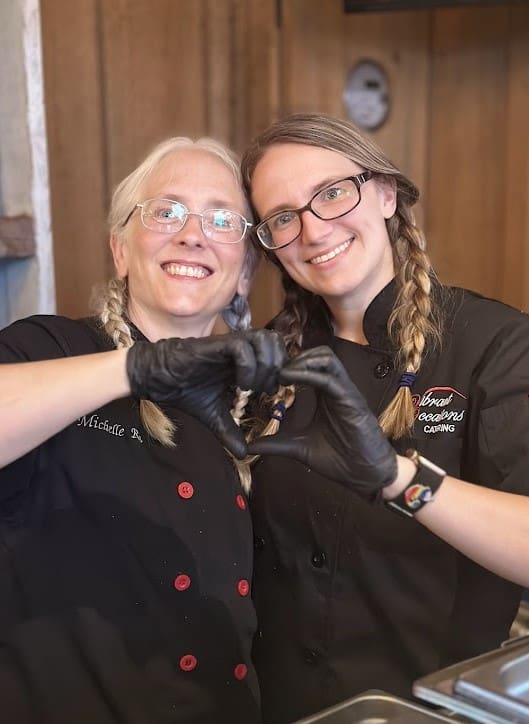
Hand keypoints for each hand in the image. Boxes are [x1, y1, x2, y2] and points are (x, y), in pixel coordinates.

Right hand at [126, 330, 286, 457]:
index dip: (280, 371)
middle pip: (276, 341)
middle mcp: (239, 349)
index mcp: (242, 360)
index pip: (276, 353)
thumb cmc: (184, 390)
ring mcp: (229, 345)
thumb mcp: (213, 415)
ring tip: (254, 386)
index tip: (271, 393)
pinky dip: (248, 366)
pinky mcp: (215, 346)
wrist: (157, 379)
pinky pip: (242, 347)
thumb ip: (230, 431)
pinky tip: (241, 385)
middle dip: (278, 366)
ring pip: (264, 338)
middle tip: (266, 388)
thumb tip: (243, 454)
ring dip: (266, 364)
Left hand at [247, 346, 397, 498]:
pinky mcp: (352, 401)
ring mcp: (346, 392)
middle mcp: (336, 388)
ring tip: (281, 374)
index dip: (288, 365)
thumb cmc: (340, 460)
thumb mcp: (300, 449)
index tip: (266, 376)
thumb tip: (250, 447)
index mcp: (326, 395)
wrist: (365, 476)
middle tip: (272, 372)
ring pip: (327, 359)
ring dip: (302, 361)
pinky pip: (330, 379)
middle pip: (319, 355)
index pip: (309, 366)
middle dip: (294, 358)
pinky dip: (309, 375)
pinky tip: (289, 381)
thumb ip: (277, 444)